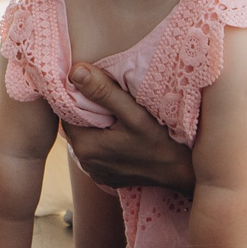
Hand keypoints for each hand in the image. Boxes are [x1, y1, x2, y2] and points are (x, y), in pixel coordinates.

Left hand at [61, 63, 196, 194]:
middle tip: (111, 98)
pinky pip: (97, 150)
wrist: (180, 172)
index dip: (78, 95)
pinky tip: (122, 134)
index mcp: (85, 146)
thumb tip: (75, 72)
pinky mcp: (105, 175)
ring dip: (97, 124)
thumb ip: (104, 92)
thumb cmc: (161, 142)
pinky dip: (104, 139)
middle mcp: (84, 162)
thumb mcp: (135, 113)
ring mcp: (95, 171)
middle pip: (76, 124)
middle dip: (89, 109)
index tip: (97, 85)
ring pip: (86, 136)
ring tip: (118, 116)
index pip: (66, 111)